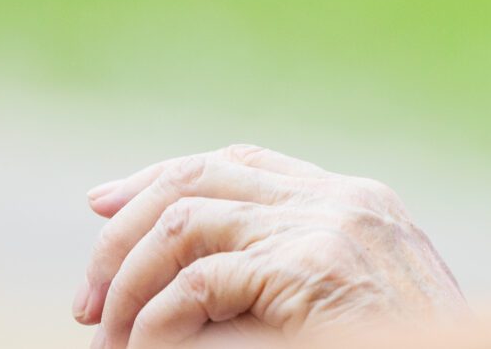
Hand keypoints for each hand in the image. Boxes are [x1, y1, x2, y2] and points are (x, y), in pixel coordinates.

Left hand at [72, 142, 469, 344]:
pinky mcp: (311, 272)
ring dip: (128, 283)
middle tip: (88, 300)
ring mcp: (330, 229)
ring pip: (186, 223)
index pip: (236, 161)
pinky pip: (198, 287)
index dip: (160, 179)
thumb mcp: (341, 303)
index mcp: (356, 202)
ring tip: (109, 337)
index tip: (102, 207)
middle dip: (126, 231)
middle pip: (200, 176)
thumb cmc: (403, 346)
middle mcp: (342, 201)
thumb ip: (281, 277)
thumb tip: (179, 287)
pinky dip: (155, 323)